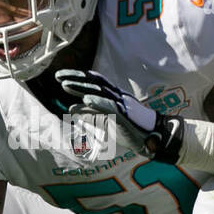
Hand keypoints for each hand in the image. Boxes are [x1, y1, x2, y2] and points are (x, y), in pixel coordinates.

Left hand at [55, 69, 183, 160]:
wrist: (156, 138)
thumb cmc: (131, 129)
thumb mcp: (106, 121)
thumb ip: (90, 114)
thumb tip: (71, 109)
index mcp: (114, 96)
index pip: (94, 82)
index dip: (78, 77)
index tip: (61, 77)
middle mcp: (118, 96)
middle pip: (95, 83)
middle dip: (76, 78)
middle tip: (57, 76)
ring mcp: (123, 105)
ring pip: (100, 92)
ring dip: (83, 88)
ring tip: (65, 85)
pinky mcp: (126, 116)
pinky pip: (111, 107)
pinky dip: (99, 102)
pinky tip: (86, 100)